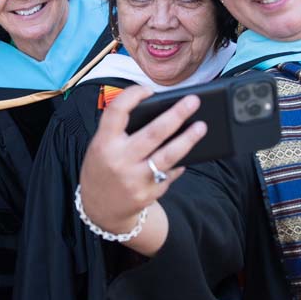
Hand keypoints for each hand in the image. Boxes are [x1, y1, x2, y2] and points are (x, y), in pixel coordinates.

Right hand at [78, 86, 205, 235]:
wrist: (99, 209)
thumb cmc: (103, 168)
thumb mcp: (100, 147)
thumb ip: (120, 131)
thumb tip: (157, 112)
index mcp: (104, 144)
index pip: (117, 112)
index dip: (132, 95)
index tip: (148, 90)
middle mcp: (119, 161)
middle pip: (153, 133)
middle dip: (176, 114)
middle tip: (194, 101)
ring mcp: (135, 179)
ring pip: (169, 156)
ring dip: (188, 139)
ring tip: (201, 126)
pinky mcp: (148, 194)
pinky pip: (170, 174)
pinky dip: (179, 163)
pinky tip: (186, 154)